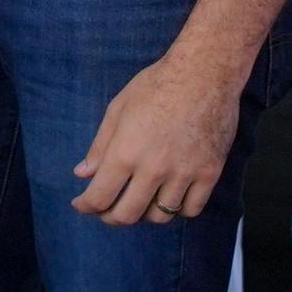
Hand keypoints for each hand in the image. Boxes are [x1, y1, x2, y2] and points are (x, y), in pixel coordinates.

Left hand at [71, 44, 242, 226]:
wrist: (204, 74)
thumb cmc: (156, 85)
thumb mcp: (117, 109)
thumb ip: (100, 146)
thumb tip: (82, 174)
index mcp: (125, 152)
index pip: (100, 197)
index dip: (86, 207)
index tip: (81, 205)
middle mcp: (154, 169)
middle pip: (128, 215)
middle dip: (111, 217)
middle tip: (107, 211)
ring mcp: (184, 173)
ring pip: (160, 216)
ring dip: (144, 214)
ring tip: (138, 201)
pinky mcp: (210, 173)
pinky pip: (191, 209)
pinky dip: (177, 210)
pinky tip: (168, 197)